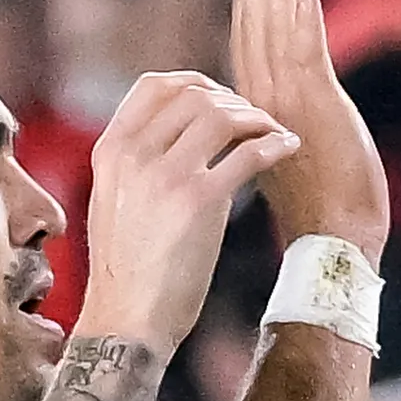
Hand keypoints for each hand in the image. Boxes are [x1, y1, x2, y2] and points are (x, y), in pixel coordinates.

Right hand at [80, 71, 302, 356]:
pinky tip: (289, 148)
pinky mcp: (198, 202)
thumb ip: (139, 165)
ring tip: (275, 133)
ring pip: (221, 115)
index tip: (222, 97)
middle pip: (194, 95)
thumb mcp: (116, 202)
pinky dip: (275, 143)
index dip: (195, 82)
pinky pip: (247, 154)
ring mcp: (165, 176)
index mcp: (111, 150)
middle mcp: (134, 155)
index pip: (154, 86)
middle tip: (257, 120)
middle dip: (234, 101)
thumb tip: (179, 142)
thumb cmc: (128, 269)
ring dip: (256, 118)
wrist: (126, 318)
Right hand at [224, 0, 386, 250]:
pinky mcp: (316, 108)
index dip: (249, 2)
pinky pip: (307, 51)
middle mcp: (261, 102)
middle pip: (255, 27)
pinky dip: (304, 18)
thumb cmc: (314, 215)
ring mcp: (286, 103)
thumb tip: (281, 123)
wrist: (329, 244)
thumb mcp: (287, 163)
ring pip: (276, 31)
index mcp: (253, 113)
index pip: (247, 45)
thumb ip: (278, 131)